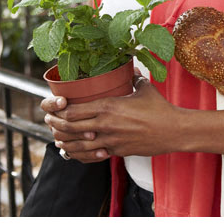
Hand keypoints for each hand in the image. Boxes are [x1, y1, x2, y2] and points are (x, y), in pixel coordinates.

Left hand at [42, 76, 176, 162]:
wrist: (173, 130)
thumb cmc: (160, 109)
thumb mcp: (144, 88)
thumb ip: (133, 77)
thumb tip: (132, 68)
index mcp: (108, 106)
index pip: (73, 111)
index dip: (58, 112)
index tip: (53, 109)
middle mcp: (105, 125)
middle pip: (70, 128)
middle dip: (56, 125)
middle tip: (49, 122)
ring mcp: (110, 141)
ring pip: (77, 145)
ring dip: (64, 142)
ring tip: (57, 139)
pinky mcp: (117, 152)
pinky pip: (92, 156)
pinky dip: (80, 155)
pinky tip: (74, 153)